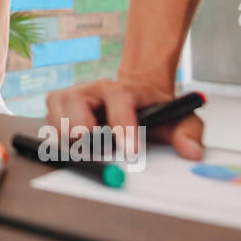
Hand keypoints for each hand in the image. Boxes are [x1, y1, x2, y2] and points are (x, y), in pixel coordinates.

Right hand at [45, 76, 204, 160]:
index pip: (119, 100)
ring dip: (70, 136)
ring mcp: (73, 96)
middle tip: (101, 149)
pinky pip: (48, 122)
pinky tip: (76, 144)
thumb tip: (191, 151)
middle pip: (76, 104)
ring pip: (57, 113)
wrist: (136, 91)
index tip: (130, 149)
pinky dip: (58, 137)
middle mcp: (93, 89)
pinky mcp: (59, 106)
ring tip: (89, 147)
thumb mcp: (179, 117)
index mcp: (123, 88)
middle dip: (86, 132)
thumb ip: (189, 132)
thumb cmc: (153, 107)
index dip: (123, 125)